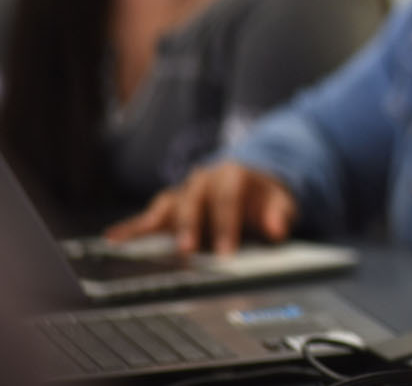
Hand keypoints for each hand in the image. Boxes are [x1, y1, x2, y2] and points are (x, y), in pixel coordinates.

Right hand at [104, 162, 295, 255]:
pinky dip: (131, 227)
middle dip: (190, 225)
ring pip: (166, 205)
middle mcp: (203, 179)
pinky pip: (148, 215)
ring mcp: (184, 192)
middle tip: (187, 250)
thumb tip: (278, 229)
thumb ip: (280, 214)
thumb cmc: (264, 197)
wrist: (251, 183)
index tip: (226, 253)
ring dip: (152, 225)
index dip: (226, 225)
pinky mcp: (169, 206)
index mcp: (233, 175)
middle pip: (193, 201)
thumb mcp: (281, 202)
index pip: (228, 199)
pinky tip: (112, 239)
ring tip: (132, 244)